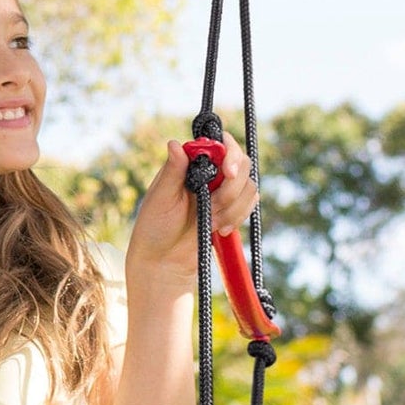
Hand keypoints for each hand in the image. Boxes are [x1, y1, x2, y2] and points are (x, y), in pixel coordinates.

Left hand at [123, 138, 259, 283]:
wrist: (165, 260)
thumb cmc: (155, 227)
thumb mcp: (161, 198)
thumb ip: (172, 171)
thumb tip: (174, 143)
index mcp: (190, 164)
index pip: (220, 144)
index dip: (231, 154)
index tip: (228, 173)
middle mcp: (209, 173)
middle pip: (242, 163)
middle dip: (231, 188)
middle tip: (213, 206)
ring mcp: (222, 191)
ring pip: (248, 186)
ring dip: (232, 207)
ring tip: (210, 222)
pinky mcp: (231, 209)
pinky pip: (249, 204)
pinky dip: (238, 217)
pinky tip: (220, 229)